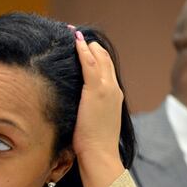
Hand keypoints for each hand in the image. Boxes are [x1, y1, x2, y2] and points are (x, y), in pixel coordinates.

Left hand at [72, 30, 124, 186]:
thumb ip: (86, 109)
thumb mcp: (91, 121)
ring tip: (73, 33)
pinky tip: (76, 42)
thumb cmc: (93, 144)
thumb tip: (73, 107)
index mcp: (113, 96)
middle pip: (104, 59)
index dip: (94, 55)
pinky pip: (91, 65)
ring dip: (86, 45)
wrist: (100, 154)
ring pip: (99, 59)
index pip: (105, 69)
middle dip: (90, 46)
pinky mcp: (97, 91)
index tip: (83, 45)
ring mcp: (107, 89)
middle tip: (75, 34)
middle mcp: (113, 89)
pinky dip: (84, 52)